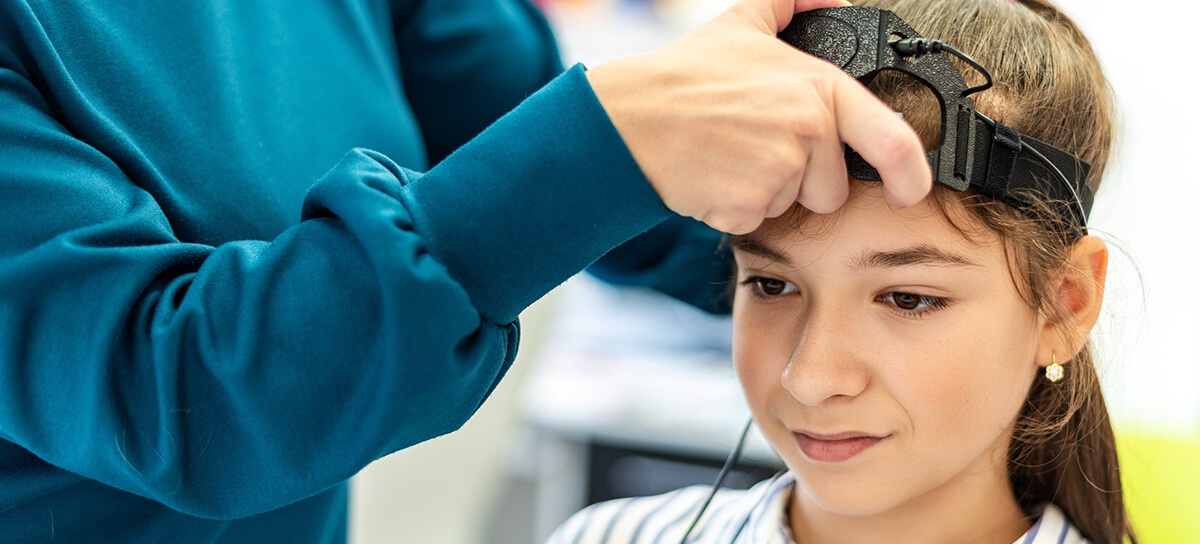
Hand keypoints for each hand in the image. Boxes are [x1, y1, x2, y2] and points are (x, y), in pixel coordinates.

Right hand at [586, 0, 931, 233]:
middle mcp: (807, 131)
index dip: (911, 173)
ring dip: (766, 191)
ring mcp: (779, 172)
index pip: (891, 139)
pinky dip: (736, 207)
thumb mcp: (744, 22)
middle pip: (831, 187)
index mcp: (818, 88)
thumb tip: (833, 0)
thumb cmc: (684, 76)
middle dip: (802, 178)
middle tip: (756, 145)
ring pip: (792, 205)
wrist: (630, 118)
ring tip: (730, 155)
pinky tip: (714, 175)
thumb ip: (794, 3)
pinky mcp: (748, 206)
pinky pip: (757, 220)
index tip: (911, 189)